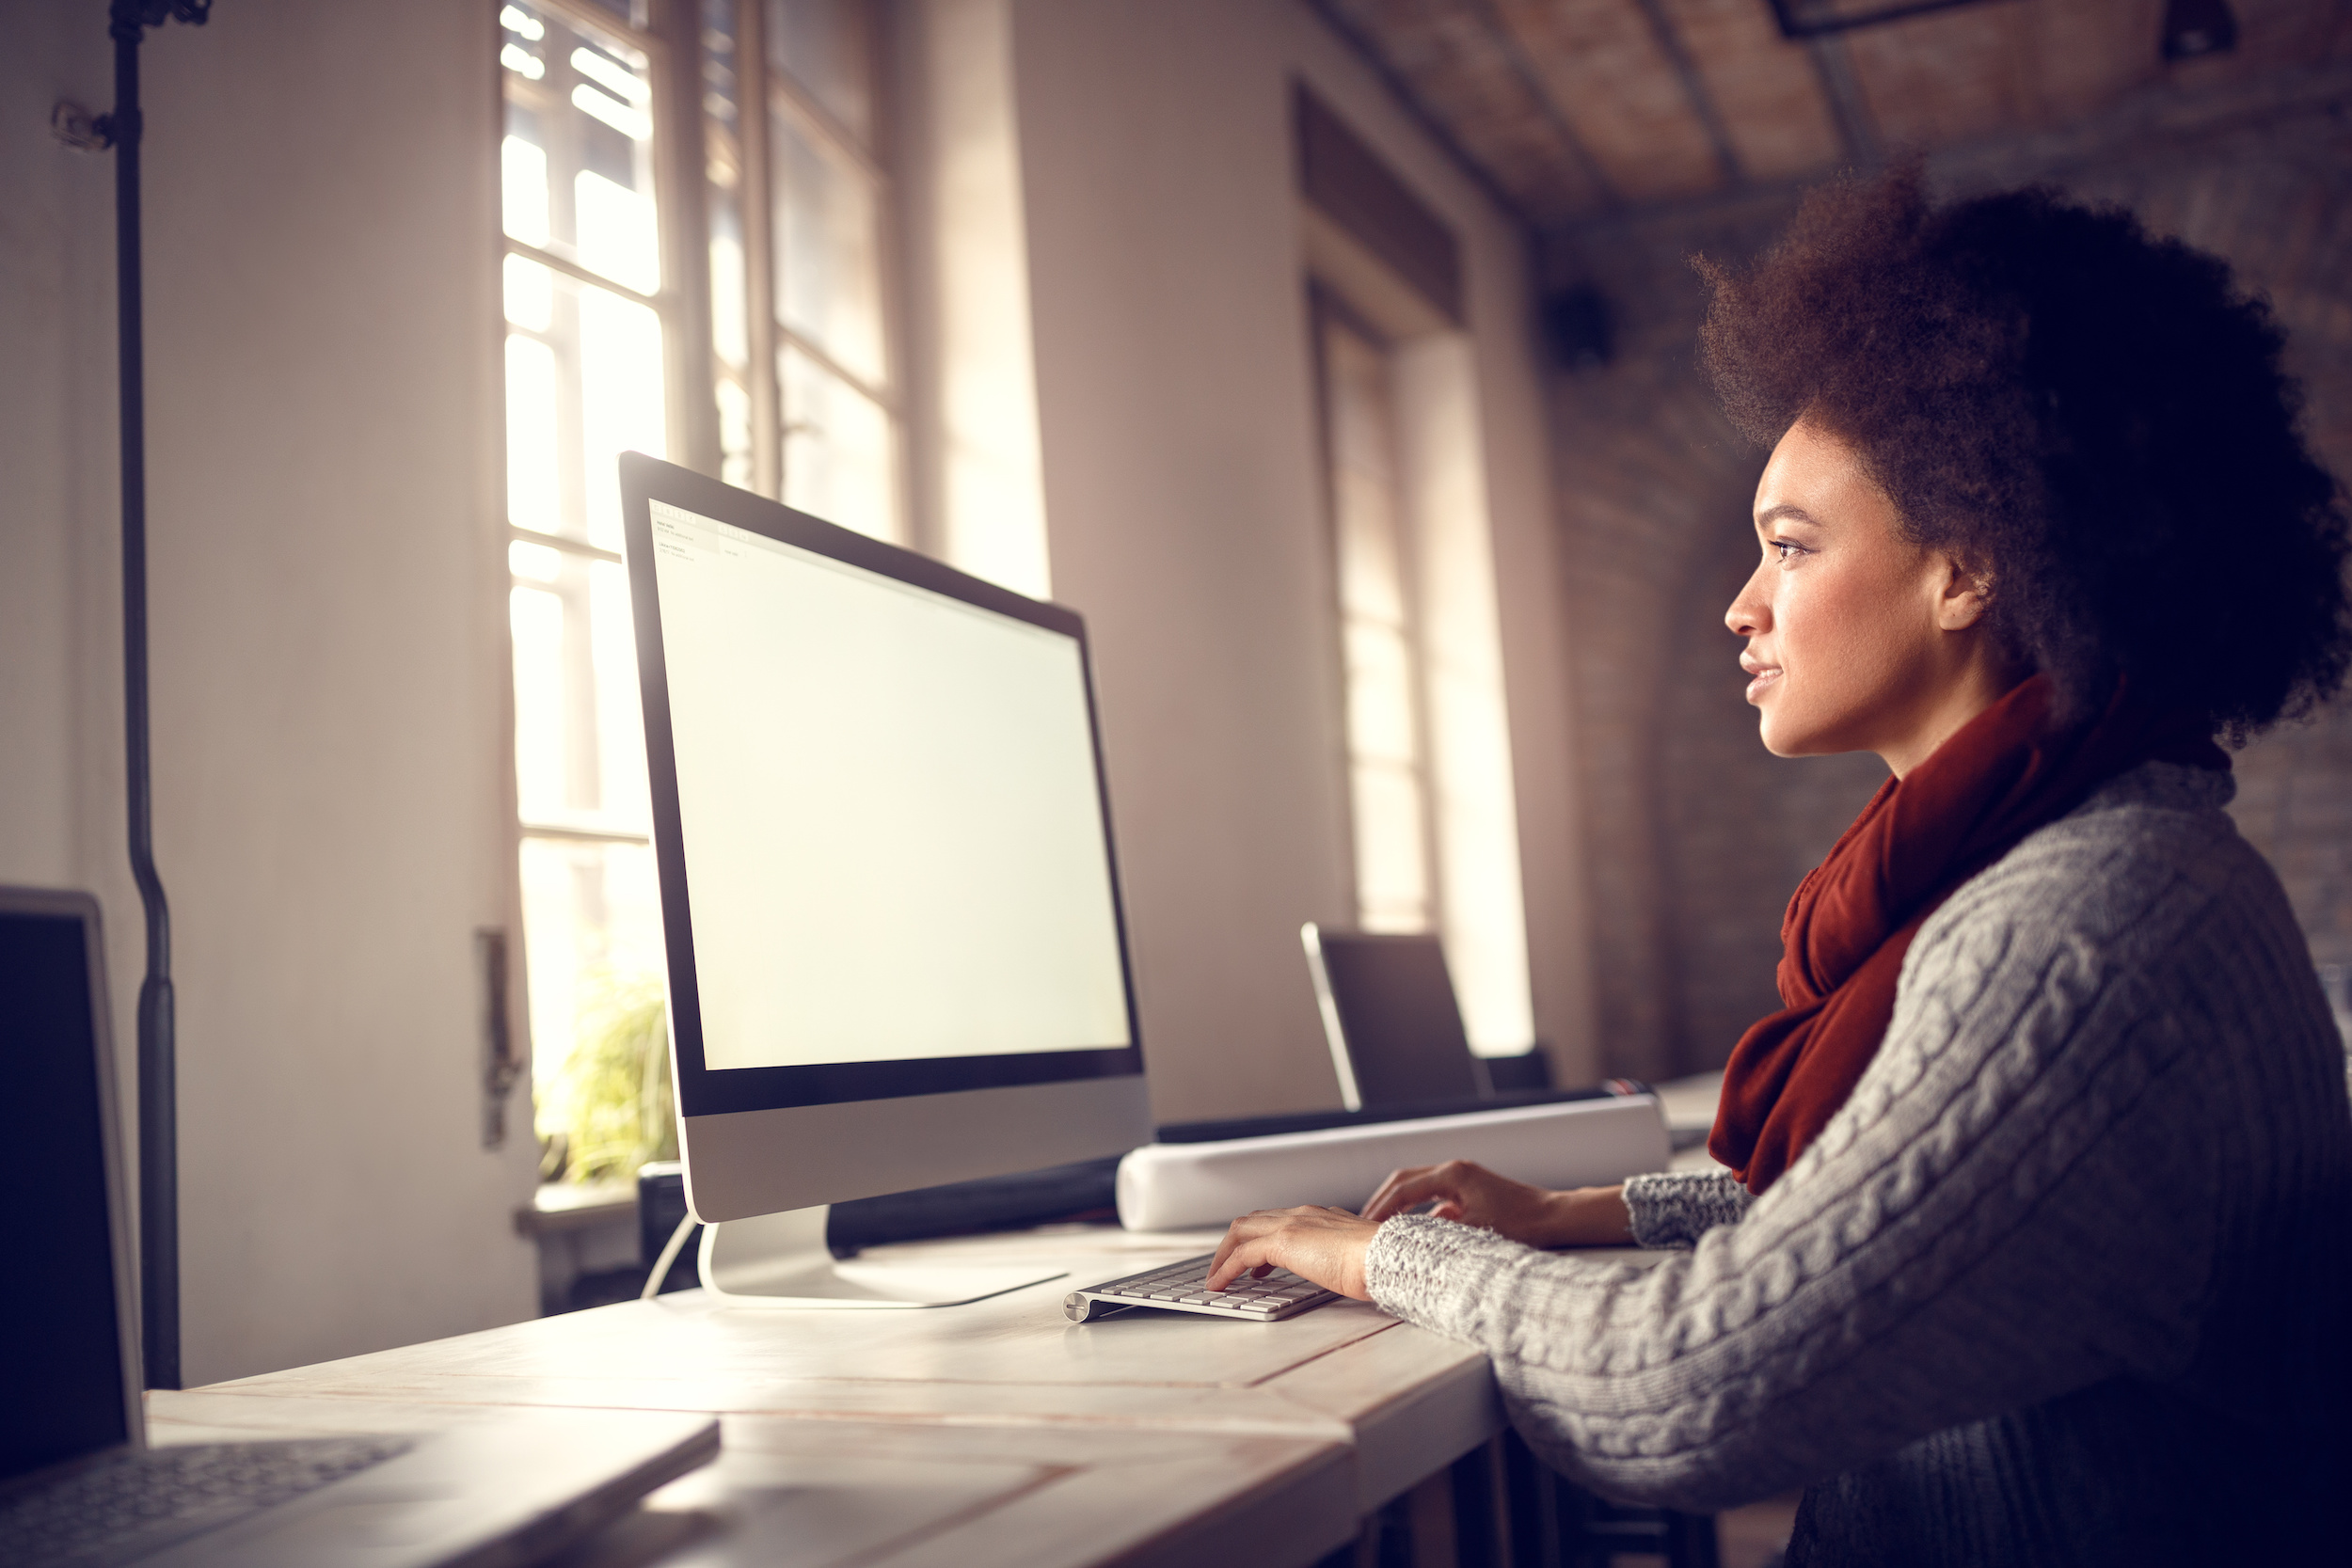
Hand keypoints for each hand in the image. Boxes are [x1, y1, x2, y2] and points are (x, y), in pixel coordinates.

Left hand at [1205, 1205, 1377, 1297]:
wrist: (1385, 1257)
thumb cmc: (1380, 1262)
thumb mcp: (1357, 1257)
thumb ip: (1343, 1257)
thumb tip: (1345, 1272)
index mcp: (1321, 1216)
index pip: (1278, 1219)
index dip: (1260, 1237)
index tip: (1255, 1261)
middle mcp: (1303, 1214)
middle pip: (1253, 1220)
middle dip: (1235, 1243)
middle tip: (1228, 1266)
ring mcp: (1292, 1224)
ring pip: (1242, 1231)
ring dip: (1225, 1254)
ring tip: (1217, 1277)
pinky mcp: (1282, 1241)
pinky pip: (1242, 1254)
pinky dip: (1226, 1268)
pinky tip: (1220, 1285)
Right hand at [1360, 1161, 1630, 1248]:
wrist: (1555, 1219)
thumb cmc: (1521, 1224)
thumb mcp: (1474, 1232)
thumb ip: (1436, 1234)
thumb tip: (1404, 1245)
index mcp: (1453, 1175)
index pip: (1403, 1188)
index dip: (1380, 1208)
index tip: (1362, 1226)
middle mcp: (1455, 1172)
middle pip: (1405, 1181)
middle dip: (1382, 1201)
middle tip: (1362, 1222)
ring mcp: (1464, 1181)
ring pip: (1420, 1190)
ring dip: (1400, 1207)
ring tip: (1382, 1229)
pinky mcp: (1472, 1194)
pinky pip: (1438, 1201)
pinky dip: (1422, 1215)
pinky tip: (1416, 1236)